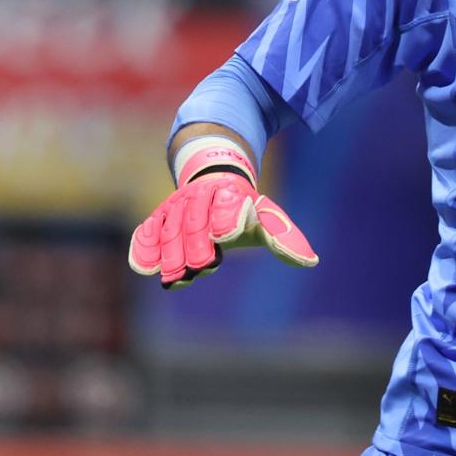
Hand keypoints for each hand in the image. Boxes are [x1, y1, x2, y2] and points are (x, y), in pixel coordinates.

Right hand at [128, 140, 318, 289]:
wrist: (213, 179)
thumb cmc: (243, 208)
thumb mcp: (267, 218)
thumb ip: (284, 239)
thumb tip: (311, 261)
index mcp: (233, 195)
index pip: (228, 206)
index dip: (226, 219)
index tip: (226, 235)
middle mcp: (202, 197)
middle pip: (196, 221)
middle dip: (197, 244)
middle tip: (203, 266)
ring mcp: (178, 206)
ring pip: (171, 228)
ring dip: (171, 252)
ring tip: (176, 275)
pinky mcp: (159, 216)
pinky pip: (148, 230)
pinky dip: (145, 246)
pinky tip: (145, 267)